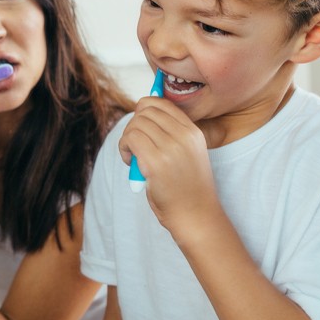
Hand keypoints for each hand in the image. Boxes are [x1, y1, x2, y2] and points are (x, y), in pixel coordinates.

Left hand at [119, 97, 219, 236]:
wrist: (196, 217)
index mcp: (193, 131)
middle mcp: (184, 136)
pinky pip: (130, 139)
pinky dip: (124, 148)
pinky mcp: (156, 163)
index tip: (141, 128)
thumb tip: (142, 112)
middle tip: (135, 145)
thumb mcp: (188, 153)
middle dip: (134, 124)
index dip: (144, 111)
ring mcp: (171, 148)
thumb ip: (172, 133)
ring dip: (127, 139)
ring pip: (135, 124)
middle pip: (145, 110)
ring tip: (133, 156)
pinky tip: (130, 162)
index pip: (162, 103)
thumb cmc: (186, 187)